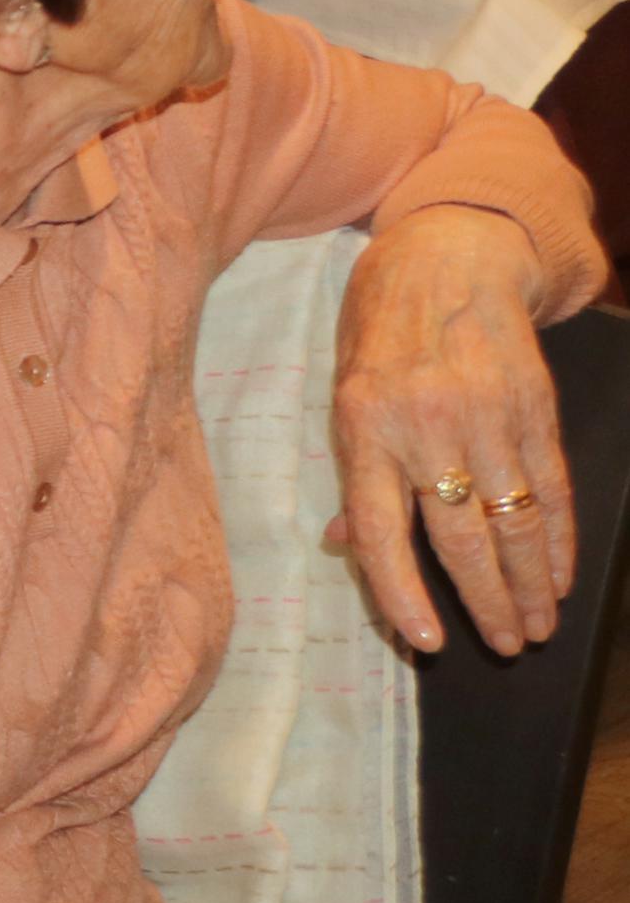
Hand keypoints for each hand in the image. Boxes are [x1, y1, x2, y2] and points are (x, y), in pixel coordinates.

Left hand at [328, 206, 574, 655]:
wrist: (445, 256)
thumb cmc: (379, 329)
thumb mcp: (344, 391)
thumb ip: (354, 472)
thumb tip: (349, 547)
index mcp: (364, 428)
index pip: (381, 530)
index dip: (402, 592)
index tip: (427, 642)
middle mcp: (425, 427)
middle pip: (460, 536)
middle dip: (486, 601)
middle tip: (507, 646)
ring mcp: (485, 416)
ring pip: (514, 521)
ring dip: (530, 584)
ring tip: (538, 626)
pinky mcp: (533, 407)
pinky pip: (550, 487)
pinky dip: (558, 538)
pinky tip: (559, 575)